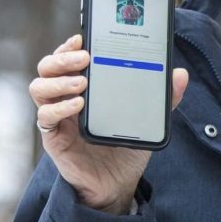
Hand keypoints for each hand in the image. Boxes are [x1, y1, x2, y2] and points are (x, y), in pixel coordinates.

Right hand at [30, 34, 189, 213]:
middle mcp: (65, 99)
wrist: (118, 184)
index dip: (68, 46)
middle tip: (84, 57)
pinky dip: (59, 107)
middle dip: (62, 57)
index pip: (66, 59)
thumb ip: (162, 98)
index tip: (82, 37)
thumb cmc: (125, 148)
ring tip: (82, 82)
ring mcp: (57, 118)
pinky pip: (45, 118)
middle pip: (47, 68)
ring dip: (59, 80)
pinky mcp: (54, 138)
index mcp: (83, 88)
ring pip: (39, 88)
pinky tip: (79, 104)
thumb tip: (181, 75)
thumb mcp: (146, 120)